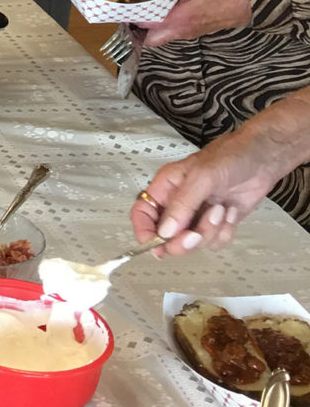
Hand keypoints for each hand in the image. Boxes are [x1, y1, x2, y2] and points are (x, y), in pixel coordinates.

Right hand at [130, 127, 281, 254]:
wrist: (263, 159)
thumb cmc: (228, 158)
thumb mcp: (201, 177)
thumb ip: (182, 205)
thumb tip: (164, 234)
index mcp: (166, 187)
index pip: (143, 213)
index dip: (144, 232)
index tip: (157, 248)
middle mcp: (178, 204)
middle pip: (166, 236)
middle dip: (182, 240)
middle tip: (197, 235)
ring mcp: (198, 216)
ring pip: (193, 242)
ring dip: (210, 231)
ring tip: (222, 209)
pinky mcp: (218, 224)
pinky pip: (214, 242)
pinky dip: (225, 232)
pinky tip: (232, 212)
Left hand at [136, 0, 250, 45]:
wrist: (246, 5)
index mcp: (179, 19)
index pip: (147, 23)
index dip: (133, 15)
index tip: (123, 6)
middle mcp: (180, 31)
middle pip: (150, 40)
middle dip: (137, 30)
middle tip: (131, 13)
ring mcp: (186, 34)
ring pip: (159, 38)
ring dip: (148, 29)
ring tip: (141, 10)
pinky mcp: (191, 31)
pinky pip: (169, 33)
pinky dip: (159, 26)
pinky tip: (158, 9)